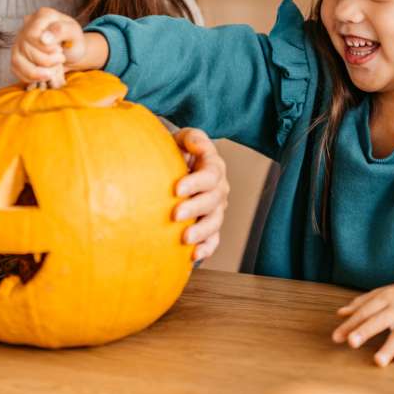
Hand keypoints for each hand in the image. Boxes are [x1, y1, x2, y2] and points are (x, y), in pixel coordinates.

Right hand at [11, 7, 91, 86]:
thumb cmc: (73, 40)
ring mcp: (19, 39)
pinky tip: (43, 74)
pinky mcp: (16, 53)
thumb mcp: (75, 33)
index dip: (45, 48)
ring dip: (37, 71)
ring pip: (17, 60)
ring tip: (53, 69)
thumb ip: (62, 31)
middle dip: (45, 61)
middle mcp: (27, 25)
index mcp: (43, 15)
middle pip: (26, 48)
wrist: (70, 51)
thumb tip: (43, 38)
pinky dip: (30, 77)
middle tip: (60, 58)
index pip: (32, 34)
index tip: (59, 51)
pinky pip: (15, 68)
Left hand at [172, 128, 228, 261]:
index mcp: (214, 167)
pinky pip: (214, 239)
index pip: (210, 175)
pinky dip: (206, 248)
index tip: (177, 189)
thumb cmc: (177, 151)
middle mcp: (219, 188)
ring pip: (215, 222)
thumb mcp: (184, 138)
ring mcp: (216, 208)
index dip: (196, 183)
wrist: (174, 168)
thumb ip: (191, 138)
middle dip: (195, 208)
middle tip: (175, 214)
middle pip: (213, 200)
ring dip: (201, 231)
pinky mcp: (211, 225)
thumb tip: (196, 143)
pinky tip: (193, 255)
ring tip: (185, 238)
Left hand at [331, 281, 393, 366]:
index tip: (336, 337)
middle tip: (351, 342)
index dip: (350, 324)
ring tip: (378, 361)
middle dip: (365, 331)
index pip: (364, 312)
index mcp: (385, 298)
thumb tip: (340, 313)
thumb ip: (361, 303)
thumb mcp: (381, 294)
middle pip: (379, 321)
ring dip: (389, 348)